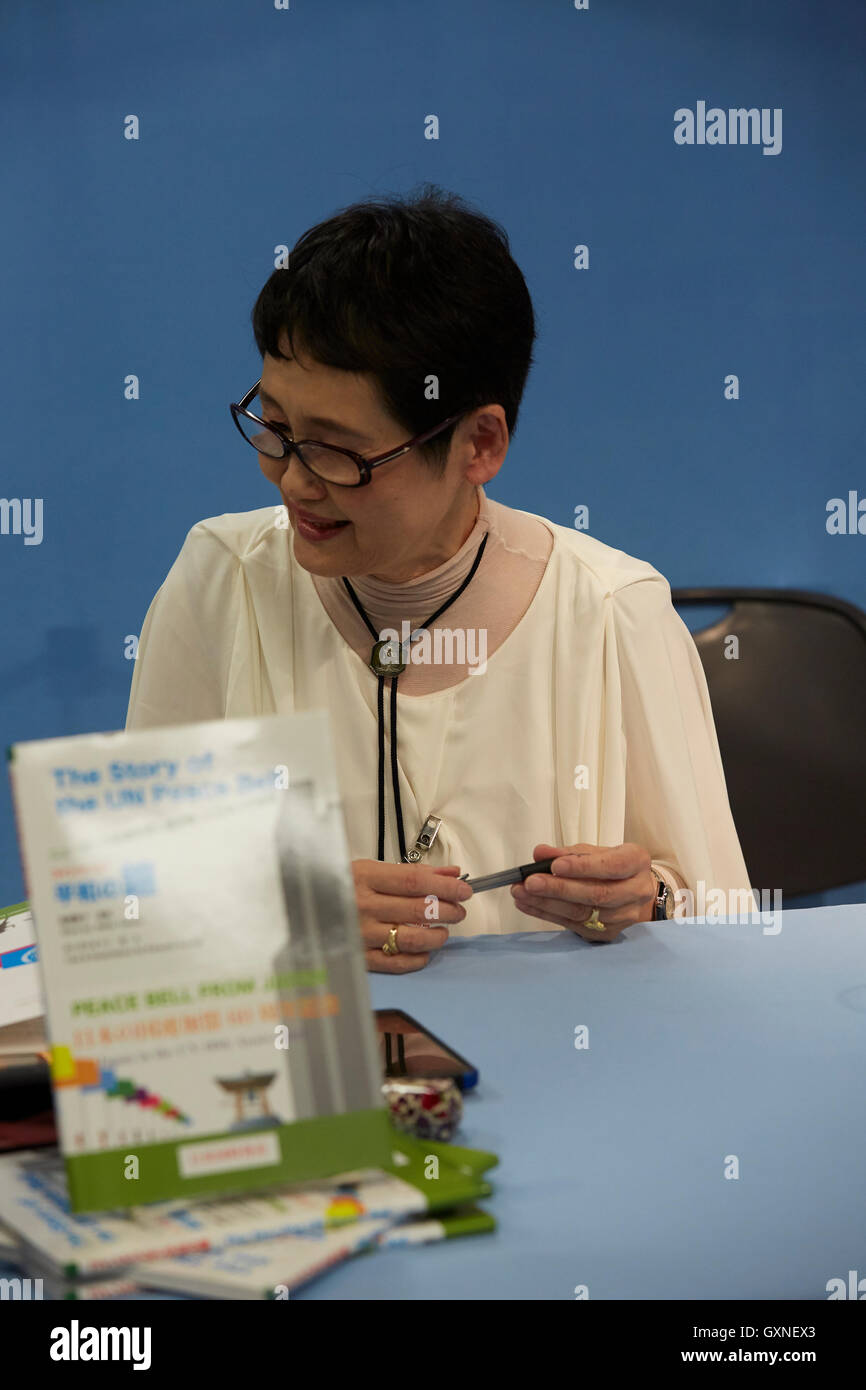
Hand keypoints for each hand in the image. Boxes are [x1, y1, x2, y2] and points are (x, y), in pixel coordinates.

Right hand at [352, 860, 472, 972]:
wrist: (302, 909)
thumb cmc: (340, 887)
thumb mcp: (370, 870)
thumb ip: (411, 872)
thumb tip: (450, 873)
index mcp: (364, 877)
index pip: (415, 881)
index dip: (445, 886)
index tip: (463, 889)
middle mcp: (362, 905)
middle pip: (417, 908)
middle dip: (448, 910)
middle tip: (458, 910)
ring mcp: (360, 933)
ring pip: (411, 938)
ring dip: (436, 936)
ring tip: (443, 931)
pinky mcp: (358, 957)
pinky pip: (396, 963)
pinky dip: (417, 959)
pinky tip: (424, 952)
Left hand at [510, 842, 655, 941]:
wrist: (636, 894)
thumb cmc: (612, 867)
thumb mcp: (596, 852)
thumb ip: (568, 852)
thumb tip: (540, 853)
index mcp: (636, 862)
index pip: (612, 866)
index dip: (583, 867)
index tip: (555, 866)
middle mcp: (636, 891)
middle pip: (597, 894)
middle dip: (559, 888)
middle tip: (530, 882)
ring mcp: (624, 917)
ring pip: (583, 913)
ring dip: (547, 904)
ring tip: (522, 893)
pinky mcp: (608, 934)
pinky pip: (574, 925)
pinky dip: (547, 914)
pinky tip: (528, 904)